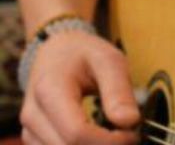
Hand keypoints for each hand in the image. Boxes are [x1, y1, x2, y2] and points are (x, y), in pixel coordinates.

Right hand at [20, 31, 139, 144]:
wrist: (56, 51)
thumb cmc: (84, 53)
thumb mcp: (108, 60)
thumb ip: (118, 90)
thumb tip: (130, 122)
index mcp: (50, 90)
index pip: (77, 133)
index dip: (109, 141)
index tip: (133, 133)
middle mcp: (33, 115)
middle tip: (130, 135)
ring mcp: (29, 130)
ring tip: (116, 135)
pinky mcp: (32, 139)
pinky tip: (99, 140)